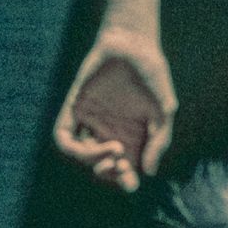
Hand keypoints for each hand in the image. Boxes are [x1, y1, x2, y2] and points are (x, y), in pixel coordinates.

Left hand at [54, 25, 177, 192]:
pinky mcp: (74, 109)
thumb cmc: (152, 74)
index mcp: (131, 135)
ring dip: (94, 160)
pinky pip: (64, 137)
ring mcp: (90, 121)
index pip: (124, 168)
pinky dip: (73, 148)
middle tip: (119, 166)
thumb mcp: (163, 110)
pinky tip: (94, 144)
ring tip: (113, 151)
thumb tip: (148, 172)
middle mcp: (109, 131)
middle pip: (102, 165)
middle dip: (109, 174)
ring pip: (83, 154)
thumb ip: (159, 140)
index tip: (131, 183)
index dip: (125, 181)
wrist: (132, 43)